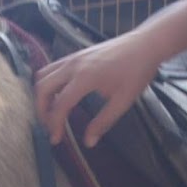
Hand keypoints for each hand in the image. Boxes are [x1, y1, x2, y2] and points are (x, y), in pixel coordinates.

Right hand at [32, 30, 163, 146]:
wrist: (145, 45)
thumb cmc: (137, 72)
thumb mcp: (123, 101)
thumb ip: (103, 122)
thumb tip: (89, 142)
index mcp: (84, 78)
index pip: (60, 105)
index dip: (55, 125)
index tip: (56, 139)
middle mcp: (73, 65)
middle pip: (43, 88)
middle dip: (42, 110)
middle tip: (50, 126)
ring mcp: (73, 57)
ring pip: (44, 76)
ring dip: (43, 95)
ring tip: (52, 112)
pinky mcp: (76, 55)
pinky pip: (52, 68)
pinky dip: (49, 83)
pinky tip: (60, 95)